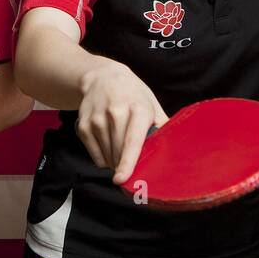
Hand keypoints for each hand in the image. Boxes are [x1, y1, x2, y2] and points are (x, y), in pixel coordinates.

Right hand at [76, 60, 167, 184]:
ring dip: (115, 161)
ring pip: (107, 157)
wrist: (101, 78)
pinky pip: (95, 156)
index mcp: (138, 109)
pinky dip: (103, 158)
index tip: (122, 179)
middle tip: (132, 161)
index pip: (132, 140)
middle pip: (119, 153)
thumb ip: (162, 126)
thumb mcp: (151, 104)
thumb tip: (176, 149)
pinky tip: (108, 143)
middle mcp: (115, 113)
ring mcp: (96, 119)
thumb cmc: (132, 95)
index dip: (128, 162)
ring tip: (119, 145)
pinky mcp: (83, 126)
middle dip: (126, 165)